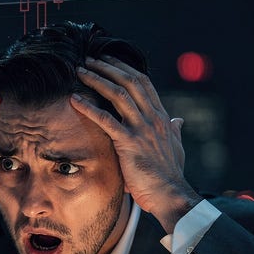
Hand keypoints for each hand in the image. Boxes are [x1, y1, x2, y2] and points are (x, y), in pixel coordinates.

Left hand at [71, 56, 200, 231]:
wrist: (170, 194)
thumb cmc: (170, 175)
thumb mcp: (176, 148)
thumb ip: (175, 132)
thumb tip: (178, 120)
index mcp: (162, 118)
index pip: (144, 84)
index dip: (125, 69)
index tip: (109, 60)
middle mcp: (154, 118)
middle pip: (130, 83)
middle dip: (108, 68)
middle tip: (90, 59)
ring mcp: (142, 129)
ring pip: (118, 96)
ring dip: (97, 80)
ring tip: (80, 71)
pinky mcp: (129, 143)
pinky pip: (106, 120)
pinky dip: (88, 108)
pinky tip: (74, 99)